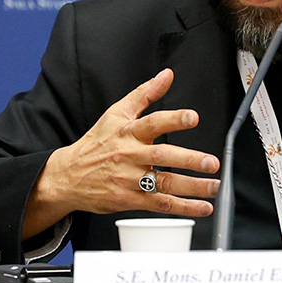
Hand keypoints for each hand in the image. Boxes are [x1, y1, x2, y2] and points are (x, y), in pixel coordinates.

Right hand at [23, 69, 219, 238]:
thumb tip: (167, 75)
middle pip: (162, 156)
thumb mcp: (116, 113)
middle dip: (189, 160)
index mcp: (128, 132)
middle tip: (211, 162)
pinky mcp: (129, 200)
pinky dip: (183, 207)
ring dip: (193, 187)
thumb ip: (145, 94)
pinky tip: (201, 207)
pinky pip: (159, 204)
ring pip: (164, 183)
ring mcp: (129, 179)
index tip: (193, 117)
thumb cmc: (96, 144)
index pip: (152, 123)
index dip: (173, 119)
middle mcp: (130, 155)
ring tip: (214, 186)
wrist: (67, 176)